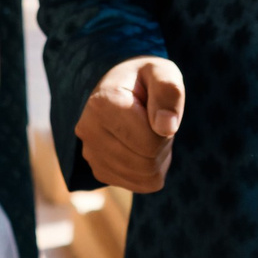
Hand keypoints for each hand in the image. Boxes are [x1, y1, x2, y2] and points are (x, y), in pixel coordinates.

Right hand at [74, 57, 184, 191]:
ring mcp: (90, 154)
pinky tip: (141, 147)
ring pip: (144, 178)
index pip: (150, 143)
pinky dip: (149, 170)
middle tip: (154, 122)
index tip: (156, 108)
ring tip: (146, 132)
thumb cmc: (144, 79)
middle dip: (161, 145)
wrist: (118, 87)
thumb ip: (169, 91)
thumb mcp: (162, 71)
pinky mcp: (99, 171)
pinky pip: (140, 185)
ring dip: (157, 158)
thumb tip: (167, 127)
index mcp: (103, 103)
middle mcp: (89, 131)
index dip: (166, 128)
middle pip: (146, 164)